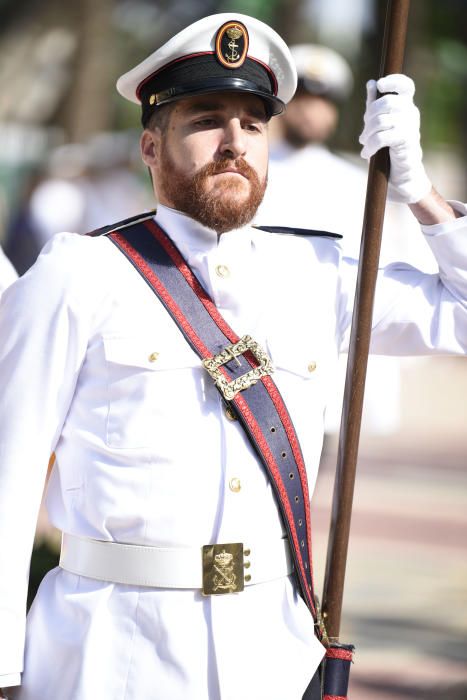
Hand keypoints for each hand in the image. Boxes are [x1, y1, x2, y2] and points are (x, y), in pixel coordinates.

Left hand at [359, 73, 431, 203]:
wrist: (401, 177)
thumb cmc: (390, 150)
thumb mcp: (380, 125)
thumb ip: (375, 106)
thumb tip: (371, 84)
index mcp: (406, 107)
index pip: (405, 86)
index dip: (394, 81)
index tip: (380, 85)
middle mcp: (411, 114)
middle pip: (386, 102)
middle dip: (369, 117)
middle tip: (364, 134)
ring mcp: (411, 127)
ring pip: (381, 120)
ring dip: (367, 134)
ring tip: (365, 144)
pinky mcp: (407, 142)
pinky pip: (383, 137)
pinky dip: (371, 145)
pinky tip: (366, 153)